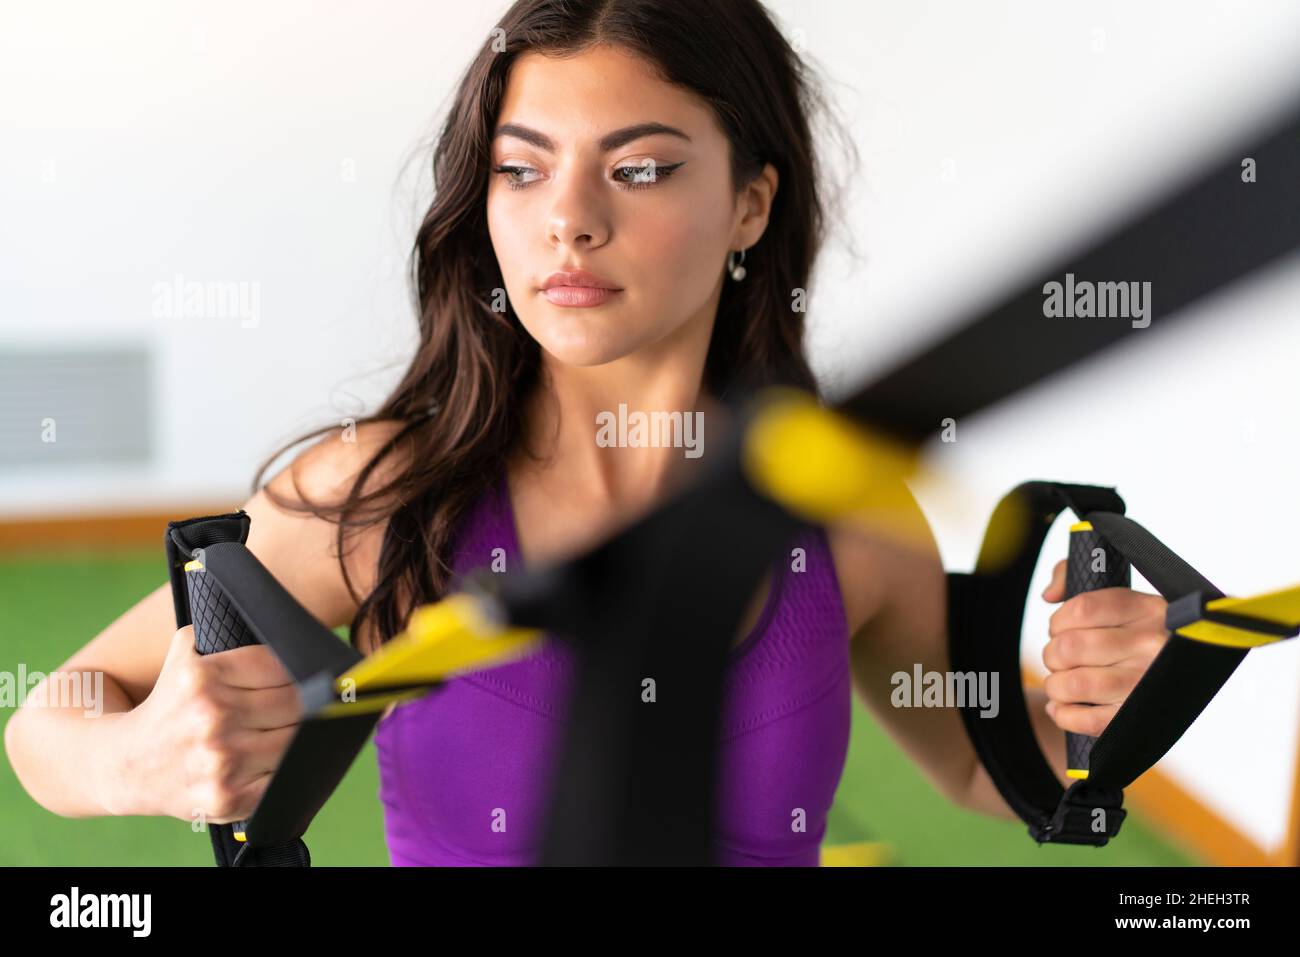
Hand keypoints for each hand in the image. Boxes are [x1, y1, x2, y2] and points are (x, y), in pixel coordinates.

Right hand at [114, 625, 300, 823]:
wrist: (126, 764)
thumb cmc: (170, 703)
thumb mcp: (185, 654)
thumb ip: (223, 632)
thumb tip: (285, 627)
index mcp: (202, 678)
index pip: (281, 665)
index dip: (302, 668)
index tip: (316, 672)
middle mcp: (211, 718)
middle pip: (296, 702)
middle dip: (312, 701)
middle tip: (325, 699)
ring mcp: (220, 762)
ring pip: (296, 740)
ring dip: (308, 734)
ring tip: (314, 726)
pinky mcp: (228, 799)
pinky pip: (285, 779)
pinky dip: (296, 769)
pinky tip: (295, 758)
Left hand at [1039, 559, 1166, 735]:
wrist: (1183, 672)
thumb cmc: (1132, 631)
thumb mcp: (1117, 594)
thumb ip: (1074, 578)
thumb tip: (1049, 596)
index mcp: (1148, 609)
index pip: (1082, 609)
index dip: (1057, 622)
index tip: (1060, 630)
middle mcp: (1153, 645)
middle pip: (1071, 647)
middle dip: (1053, 655)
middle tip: (1060, 659)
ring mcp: (1149, 683)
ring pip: (1075, 684)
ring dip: (1055, 686)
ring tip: (1061, 683)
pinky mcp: (1142, 717)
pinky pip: (1089, 721)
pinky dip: (1063, 715)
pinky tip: (1063, 707)